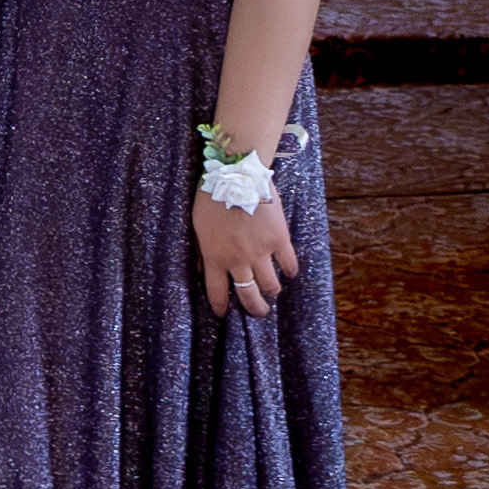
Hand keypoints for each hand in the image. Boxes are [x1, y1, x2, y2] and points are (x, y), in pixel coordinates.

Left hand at [194, 186, 299, 322]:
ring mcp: (261, 251)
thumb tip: (202, 270)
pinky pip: (289, 265)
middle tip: (259, 312)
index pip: (217, 292)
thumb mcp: (198, 225)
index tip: (224, 314)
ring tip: (273, 292)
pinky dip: (290, 271)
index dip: (221, 307)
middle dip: (254, 308)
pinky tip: (289, 272)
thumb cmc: (212, 196)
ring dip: (272, 292)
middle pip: (248, 296)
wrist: (238, 173)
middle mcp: (238, 260)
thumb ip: (202, 251)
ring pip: (270, 286)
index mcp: (215, 256)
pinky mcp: (280, 240)